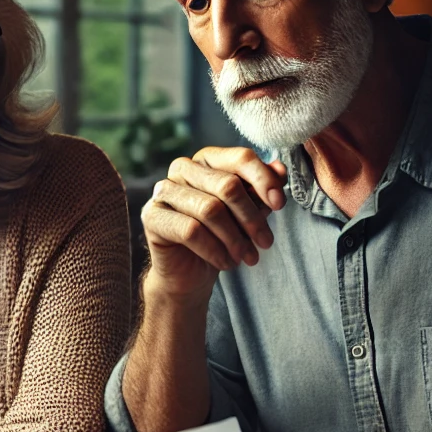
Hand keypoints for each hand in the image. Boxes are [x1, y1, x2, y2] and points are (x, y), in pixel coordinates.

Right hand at [142, 147, 286, 297]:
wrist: (189, 274)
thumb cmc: (221, 237)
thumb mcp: (248, 212)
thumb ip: (261, 189)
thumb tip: (279, 169)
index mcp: (207, 159)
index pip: (240, 158)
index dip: (263, 180)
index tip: (280, 205)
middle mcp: (182, 168)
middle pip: (227, 185)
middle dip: (252, 218)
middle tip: (266, 242)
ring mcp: (163, 191)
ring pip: (210, 209)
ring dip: (235, 239)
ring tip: (247, 257)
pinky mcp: (152, 216)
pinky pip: (191, 231)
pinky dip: (215, 250)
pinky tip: (226, 263)